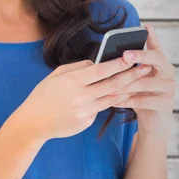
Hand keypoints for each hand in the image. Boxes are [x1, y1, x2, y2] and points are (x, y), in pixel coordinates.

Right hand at [15, 54, 145, 142]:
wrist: (33, 123)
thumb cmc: (43, 95)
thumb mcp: (56, 75)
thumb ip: (78, 67)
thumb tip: (97, 63)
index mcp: (73, 81)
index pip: (101, 69)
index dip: (118, 63)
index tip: (131, 55)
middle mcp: (81, 97)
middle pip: (113, 84)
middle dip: (132, 75)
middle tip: (146, 67)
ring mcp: (85, 111)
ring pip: (113, 98)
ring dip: (128, 89)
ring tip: (140, 81)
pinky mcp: (86, 122)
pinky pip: (101, 109)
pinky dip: (110, 101)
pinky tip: (119, 96)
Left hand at [111, 24, 175, 135]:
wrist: (153, 122)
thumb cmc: (140, 96)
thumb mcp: (135, 80)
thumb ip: (129, 69)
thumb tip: (109, 58)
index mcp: (161, 64)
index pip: (157, 47)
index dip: (152, 37)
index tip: (145, 26)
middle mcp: (169, 72)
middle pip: (157, 58)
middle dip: (140, 55)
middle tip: (125, 55)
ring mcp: (170, 88)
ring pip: (145, 82)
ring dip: (125, 84)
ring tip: (109, 86)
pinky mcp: (165, 104)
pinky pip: (143, 100)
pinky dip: (126, 100)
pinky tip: (113, 100)